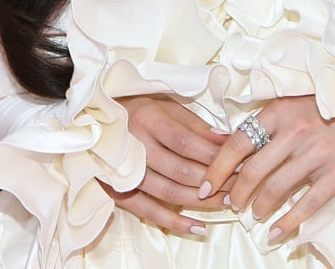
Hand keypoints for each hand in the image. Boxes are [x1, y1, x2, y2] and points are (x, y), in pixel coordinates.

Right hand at [102, 96, 229, 235]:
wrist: (95, 122)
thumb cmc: (138, 110)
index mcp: (148, 120)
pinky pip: (149, 212)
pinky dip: (174, 222)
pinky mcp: (118, 191)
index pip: (185, 143)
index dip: (213, 156)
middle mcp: (135, 147)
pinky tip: (198, 227)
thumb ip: (195, 125)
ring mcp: (125, 173)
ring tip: (226, 203)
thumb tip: (226, 140)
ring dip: (200, 202)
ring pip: (168, 193)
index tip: (239, 162)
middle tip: (238, 186)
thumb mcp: (166, 106)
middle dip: (213, 181)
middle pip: (180, 170)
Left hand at [200, 96, 334, 241]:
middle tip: (231, 204)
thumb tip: (228, 144)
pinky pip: (307, 204)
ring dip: (259, 208)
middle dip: (236, 193)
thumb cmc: (329, 106)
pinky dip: (288, 222)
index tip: (205, 186)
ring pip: (276, 189)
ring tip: (255, 214)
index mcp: (280, 112)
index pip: (237, 143)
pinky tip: (276, 232)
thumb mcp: (294, 102)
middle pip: (253, 171)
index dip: (217, 168)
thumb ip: (267, 122)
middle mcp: (296, 132)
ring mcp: (318, 154)